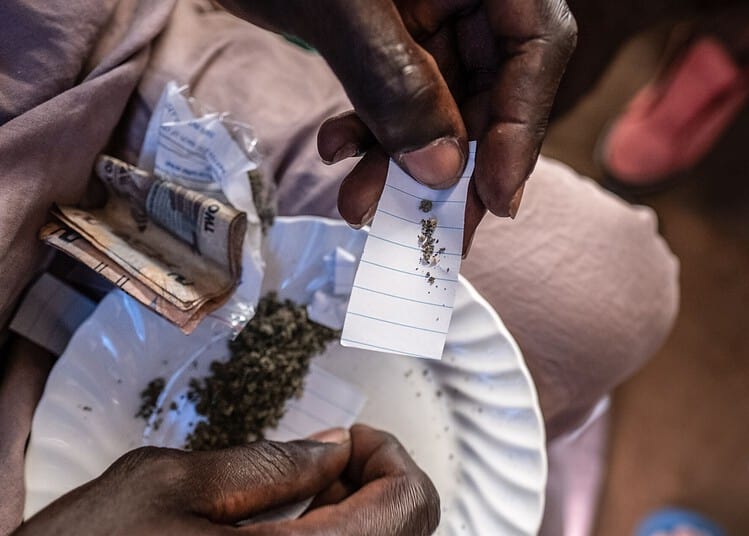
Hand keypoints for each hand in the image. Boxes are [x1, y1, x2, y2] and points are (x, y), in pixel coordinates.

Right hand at [16, 425, 438, 534]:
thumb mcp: (173, 484)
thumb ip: (270, 462)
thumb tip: (336, 444)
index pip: (409, 506)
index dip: (389, 455)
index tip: (351, 437)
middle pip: (406, 528)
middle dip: (376, 480)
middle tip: (330, 457)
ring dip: (361, 509)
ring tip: (309, 487)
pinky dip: (339, 532)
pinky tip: (297, 521)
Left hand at [217, 0, 576, 253]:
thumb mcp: (341, 8)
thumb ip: (395, 83)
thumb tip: (440, 171)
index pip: (538, 43)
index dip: (523, 126)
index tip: (496, 198)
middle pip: (490, 86)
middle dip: (450, 164)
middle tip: (427, 228)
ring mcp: (429, 10)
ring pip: (438, 102)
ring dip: (399, 161)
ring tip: (360, 205)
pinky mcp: (391, 32)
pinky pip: (397, 93)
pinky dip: (370, 132)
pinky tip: (335, 149)